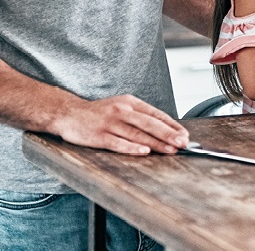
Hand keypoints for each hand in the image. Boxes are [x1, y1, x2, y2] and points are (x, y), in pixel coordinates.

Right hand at [50, 94, 188, 155]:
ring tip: (170, 149)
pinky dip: (132, 147)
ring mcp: (110, 123)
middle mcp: (121, 111)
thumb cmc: (99, 114)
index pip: (155, 114)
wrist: (69, 114)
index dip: (172, 125)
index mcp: (130, 102)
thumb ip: (140, 117)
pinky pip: (118, 143)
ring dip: (155, 142)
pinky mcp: (99, 135)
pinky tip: (144, 151)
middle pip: (149, 123)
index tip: (184, 135)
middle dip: (168, 134)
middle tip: (183, 143)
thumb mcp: (121, 108)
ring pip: (137, 133)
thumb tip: (164, 130)